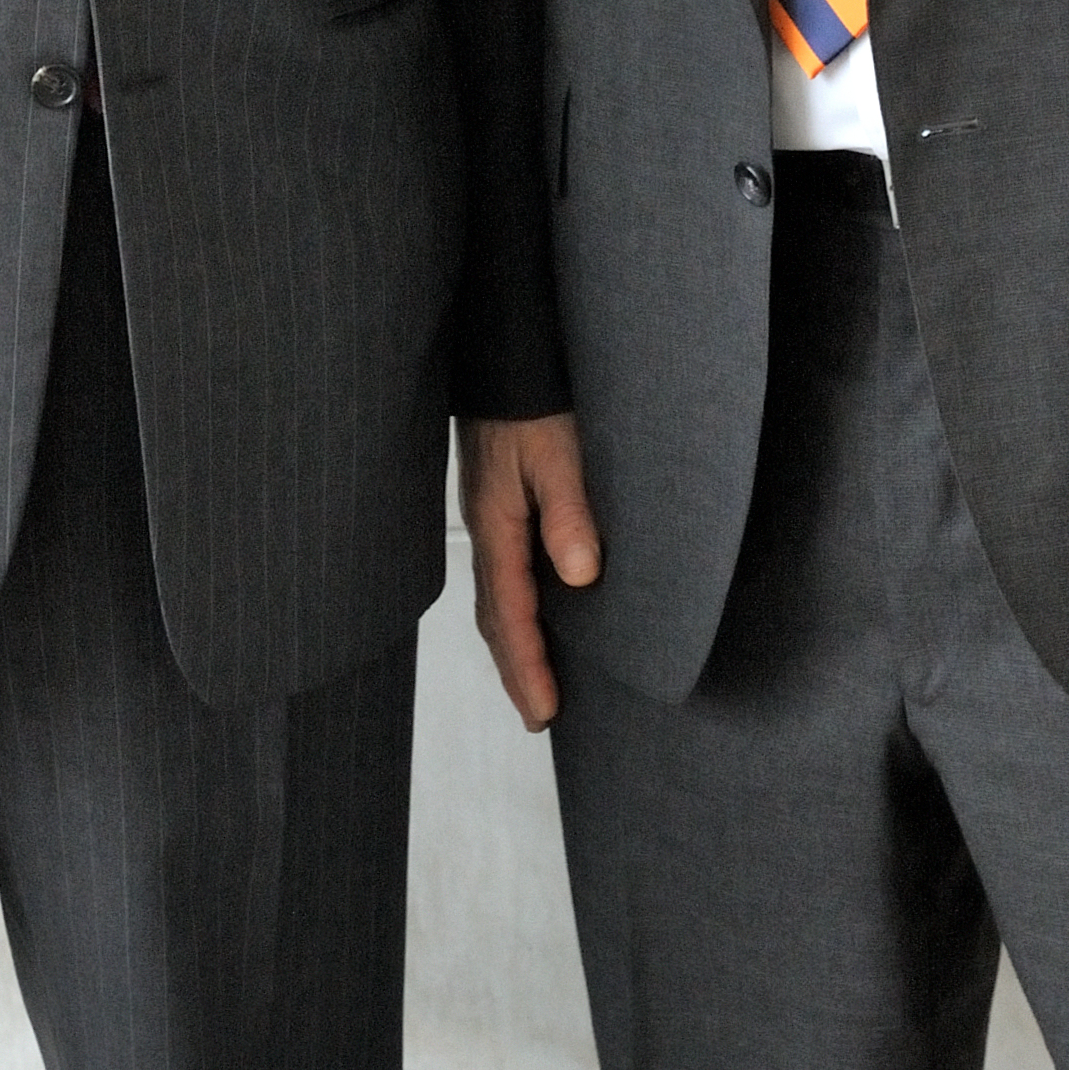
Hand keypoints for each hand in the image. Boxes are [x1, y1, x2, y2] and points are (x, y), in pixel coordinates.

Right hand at [458, 411, 602, 730]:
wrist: (502, 352)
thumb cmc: (531, 398)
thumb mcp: (555, 451)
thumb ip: (568, 511)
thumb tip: (580, 577)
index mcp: (497, 526)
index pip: (510, 614)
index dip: (528, 667)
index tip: (544, 713)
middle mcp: (488, 529)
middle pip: (496, 616)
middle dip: (516, 668)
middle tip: (539, 717)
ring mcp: (490, 516)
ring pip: (498, 596)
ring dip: (515, 642)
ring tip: (535, 680)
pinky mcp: (499, 502)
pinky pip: (505, 571)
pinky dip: (516, 607)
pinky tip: (536, 610)